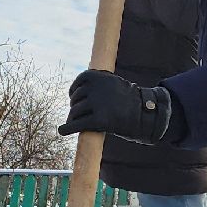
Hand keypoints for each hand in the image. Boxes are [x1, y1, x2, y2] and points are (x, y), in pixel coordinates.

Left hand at [58, 69, 174, 143]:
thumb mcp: (111, 83)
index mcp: (97, 75)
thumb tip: (71, 95)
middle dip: (77, 108)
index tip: (76, 99)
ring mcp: (97, 104)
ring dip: (75, 119)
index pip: (78, 84)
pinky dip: (67, 129)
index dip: (74, 93)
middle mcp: (95, 88)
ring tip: (81, 123)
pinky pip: (77, 125)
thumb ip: (94, 84)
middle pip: (75, 100)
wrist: (144, 113)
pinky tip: (62, 131)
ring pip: (75, 113)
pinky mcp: (98, 120)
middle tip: (85, 114)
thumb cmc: (127, 100)